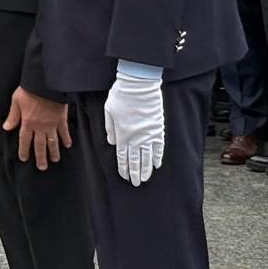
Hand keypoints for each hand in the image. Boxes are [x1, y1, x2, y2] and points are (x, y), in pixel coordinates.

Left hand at [2, 87, 71, 170]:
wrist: (45, 82)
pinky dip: (66, 139)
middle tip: (42, 167)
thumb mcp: (16, 101)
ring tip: (55, 160)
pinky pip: (64, 132)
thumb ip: (13, 116)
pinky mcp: (61, 119)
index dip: (24, 150)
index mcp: (27, 122)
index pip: (25, 140)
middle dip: (40, 157)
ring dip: (54, 152)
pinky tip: (67, 145)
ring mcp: (52, 124)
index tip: (24, 158)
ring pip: (53, 142)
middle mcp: (40, 126)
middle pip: (40, 146)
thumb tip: (6, 127)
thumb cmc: (29, 89)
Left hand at [103, 71, 164, 186]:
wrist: (139, 85)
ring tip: (145, 178)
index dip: (123, 168)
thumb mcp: (108, 111)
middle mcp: (136, 137)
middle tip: (136, 183)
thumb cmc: (121, 96)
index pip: (122, 156)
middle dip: (135, 173)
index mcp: (122, 134)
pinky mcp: (158, 129)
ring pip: (148, 157)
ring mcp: (149, 134)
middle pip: (135, 160)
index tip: (125, 176)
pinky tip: (157, 165)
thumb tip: (112, 143)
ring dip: (146, 169)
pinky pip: (159, 147)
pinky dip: (158, 157)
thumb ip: (110, 129)